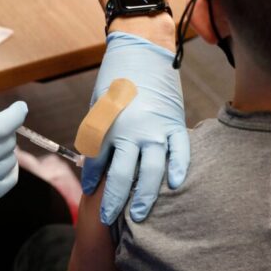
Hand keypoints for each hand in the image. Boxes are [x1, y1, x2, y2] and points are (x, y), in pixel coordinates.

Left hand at [83, 31, 189, 224]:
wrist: (141, 50)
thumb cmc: (115, 78)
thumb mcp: (98, 105)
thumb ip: (98, 134)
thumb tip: (96, 163)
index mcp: (107, 125)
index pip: (96, 162)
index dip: (92, 179)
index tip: (90, 193)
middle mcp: (131, 131)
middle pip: (121, 175)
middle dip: (113, 201)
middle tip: (108, 220)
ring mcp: (155, 129)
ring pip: (151, 171)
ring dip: (144, 195)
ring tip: (139, 216)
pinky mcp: (174, 123)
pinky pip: (180, 151)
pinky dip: (179, 168)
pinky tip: (175, 185)